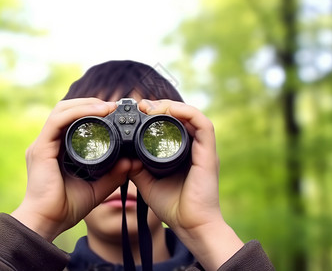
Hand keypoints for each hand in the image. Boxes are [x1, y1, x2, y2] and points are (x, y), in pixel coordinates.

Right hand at [11, 98, 131, 241]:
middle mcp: (49, 143)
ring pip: (62, 110)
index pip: (72, 119)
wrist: (47, 222)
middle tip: (113, 106)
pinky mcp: (41, 148)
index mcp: (58, 149)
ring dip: (86, 104)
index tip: (114, 112)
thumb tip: (132, 162)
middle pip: (67, 109)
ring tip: (107, 106)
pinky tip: (96, 112)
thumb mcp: (97, 187)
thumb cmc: (66, 207)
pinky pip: (58, 121)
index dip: (92, 111)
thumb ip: (113, 175)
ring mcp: (43, 144)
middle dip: (90, 103)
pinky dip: (78, 112)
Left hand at [130, 99, 243, 270]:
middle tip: (141, 105)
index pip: (173, 122)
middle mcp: (195, 147)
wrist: (191, 226)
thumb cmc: (173, 206)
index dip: (157, 112)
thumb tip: (123, 155)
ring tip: (151, 107)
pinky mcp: (209, 153)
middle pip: (181, 115)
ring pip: (192, 115)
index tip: (138, 110)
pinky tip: (169, 110)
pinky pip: (203, 125)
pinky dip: (186, 113)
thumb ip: (137, 167)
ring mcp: (203, 149)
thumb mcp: (147, 182)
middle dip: (161, 106)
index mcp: (183, 152)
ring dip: (172, 106)